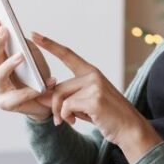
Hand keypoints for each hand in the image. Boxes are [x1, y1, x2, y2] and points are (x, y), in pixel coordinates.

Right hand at [0, 17, 56, 120]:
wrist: (44, 101)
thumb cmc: (37, 76)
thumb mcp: (34, 57)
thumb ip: (26, 47)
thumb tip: (20, 35)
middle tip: (5, 30)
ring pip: (0, 74)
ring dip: (9, 64)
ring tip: (21, 56)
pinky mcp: (6, 104)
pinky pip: (19, 95)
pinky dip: (33, 89)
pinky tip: (48, 81)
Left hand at [30, 30, 163, 163]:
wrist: (129, 128)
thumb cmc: (106, 116)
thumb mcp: (83, 103)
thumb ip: (65, 97)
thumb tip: (40, 96)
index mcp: (91, 72)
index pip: (67, 54)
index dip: (49, 44)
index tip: (34, 34)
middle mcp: (93, 75)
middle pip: (58, 86)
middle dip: (53, 105)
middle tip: (58, 120)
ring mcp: (95, 85)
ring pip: (61, 97)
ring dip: (60, 113)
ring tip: (67, 121)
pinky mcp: (95, 99)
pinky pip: (67, 107)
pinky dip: (67, 117)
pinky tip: (76, 121)